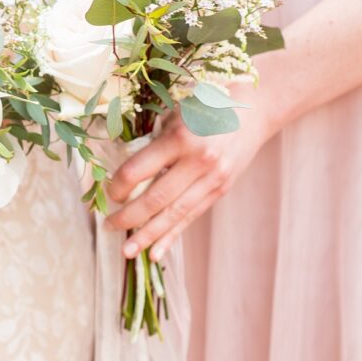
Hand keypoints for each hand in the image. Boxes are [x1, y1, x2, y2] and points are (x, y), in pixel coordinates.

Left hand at [105, 86, 276, 260]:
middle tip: (107, 226)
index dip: (118, 186)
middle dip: (127, 217)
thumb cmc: (204, 106)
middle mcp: (198, 162)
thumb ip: (152, 144)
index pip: (138, 171)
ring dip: (147, 235)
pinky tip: (155, 253)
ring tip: (126, 251)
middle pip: (155, 199)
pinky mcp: (220, 190)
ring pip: (173, 215)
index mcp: (180, 138)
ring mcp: (212, 179)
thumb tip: (123, 175)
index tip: (108, 193)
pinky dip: (171, 236)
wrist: (254, 110)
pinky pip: (191, 217)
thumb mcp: (174, 115)